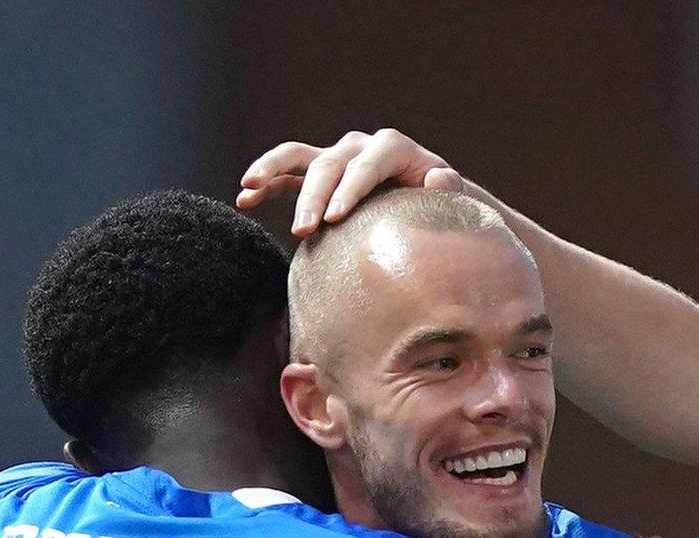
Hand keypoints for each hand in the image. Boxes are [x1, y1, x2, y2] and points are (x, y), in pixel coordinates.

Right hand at [236, 128, 465, 236]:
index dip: (350, 190)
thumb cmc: (444, 204)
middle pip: (329, 166)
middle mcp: (360, 146)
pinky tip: (244, 200)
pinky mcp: (319, 175)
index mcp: (393, 148)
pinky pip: (286, 175)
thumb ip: (449, 187)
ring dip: (271, 171)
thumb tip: (438, 178)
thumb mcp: (454, 196)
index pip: (366, 166)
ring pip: (297, 157)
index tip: (336, 218)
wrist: (432, 204)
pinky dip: (266, 185)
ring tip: (249, 189)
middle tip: (304, 231)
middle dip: (313, 197)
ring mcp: (337, 158)